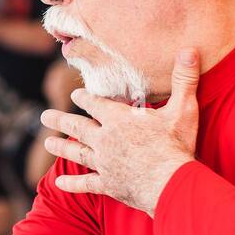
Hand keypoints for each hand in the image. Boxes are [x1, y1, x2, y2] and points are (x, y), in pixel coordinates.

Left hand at [40, 48, 200, 215]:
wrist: (170, 183)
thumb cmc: (176, 145)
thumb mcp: (183, 108)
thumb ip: (184, 79)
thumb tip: (190, 49)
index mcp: (119, 119)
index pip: (97, 105)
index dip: (85, 99)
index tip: (75, 95)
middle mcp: (106, 139)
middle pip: (78, 128)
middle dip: (60, 121)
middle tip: (44, 116)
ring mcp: (105, 163)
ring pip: (77, 153)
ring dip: (61, 148)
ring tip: (47, 142)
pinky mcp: (108, 184)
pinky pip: (86, 184)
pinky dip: (72, 184)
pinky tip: (58, 184)